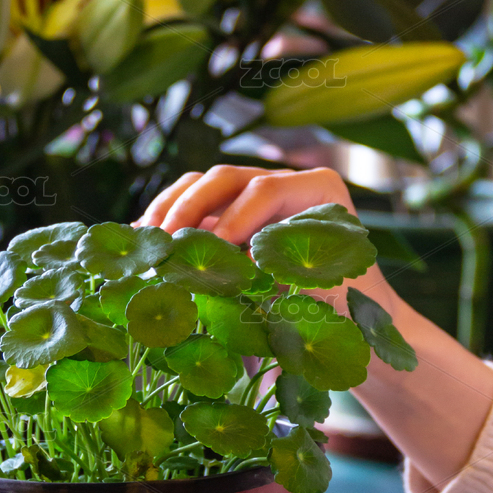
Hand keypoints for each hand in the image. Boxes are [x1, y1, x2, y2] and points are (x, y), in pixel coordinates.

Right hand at [139, 164, 396, 313]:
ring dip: (170, 209)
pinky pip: (192, 203)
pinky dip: (167, 218)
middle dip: (191, 208)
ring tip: (147, 240)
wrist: (349, 314)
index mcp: (319, 189)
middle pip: (226, 178)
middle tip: (167, 243)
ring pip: (202, 184)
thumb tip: (230, 268)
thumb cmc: (342, 304)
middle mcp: (285, 181)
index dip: (235, 218)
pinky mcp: (231, 211)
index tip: (214, 250)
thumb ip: (278, 275)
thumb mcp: (316, 291)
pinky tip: (144, 239)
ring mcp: (254, 193)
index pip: (266, 190)